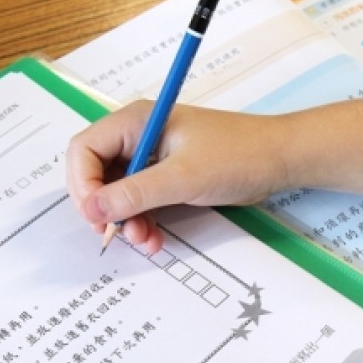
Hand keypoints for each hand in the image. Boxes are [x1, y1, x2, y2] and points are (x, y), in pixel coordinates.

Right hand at [66, 101, 288, 252]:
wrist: (279, 161)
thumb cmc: (237, 155)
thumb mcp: (182, 178)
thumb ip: (135, 194)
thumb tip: (92, 209)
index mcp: (136, 122)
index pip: (85, 149)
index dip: (83, 184)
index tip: (97, 216)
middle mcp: (138, 136)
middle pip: (96, 174)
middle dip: (106, 208)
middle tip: (121, 234)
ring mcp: (152, 157)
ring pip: (118, 193)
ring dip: (126, 220)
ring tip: (145, 241)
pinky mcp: (167, 177)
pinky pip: (140, 202)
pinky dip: (142, 221)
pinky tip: (154, 238)